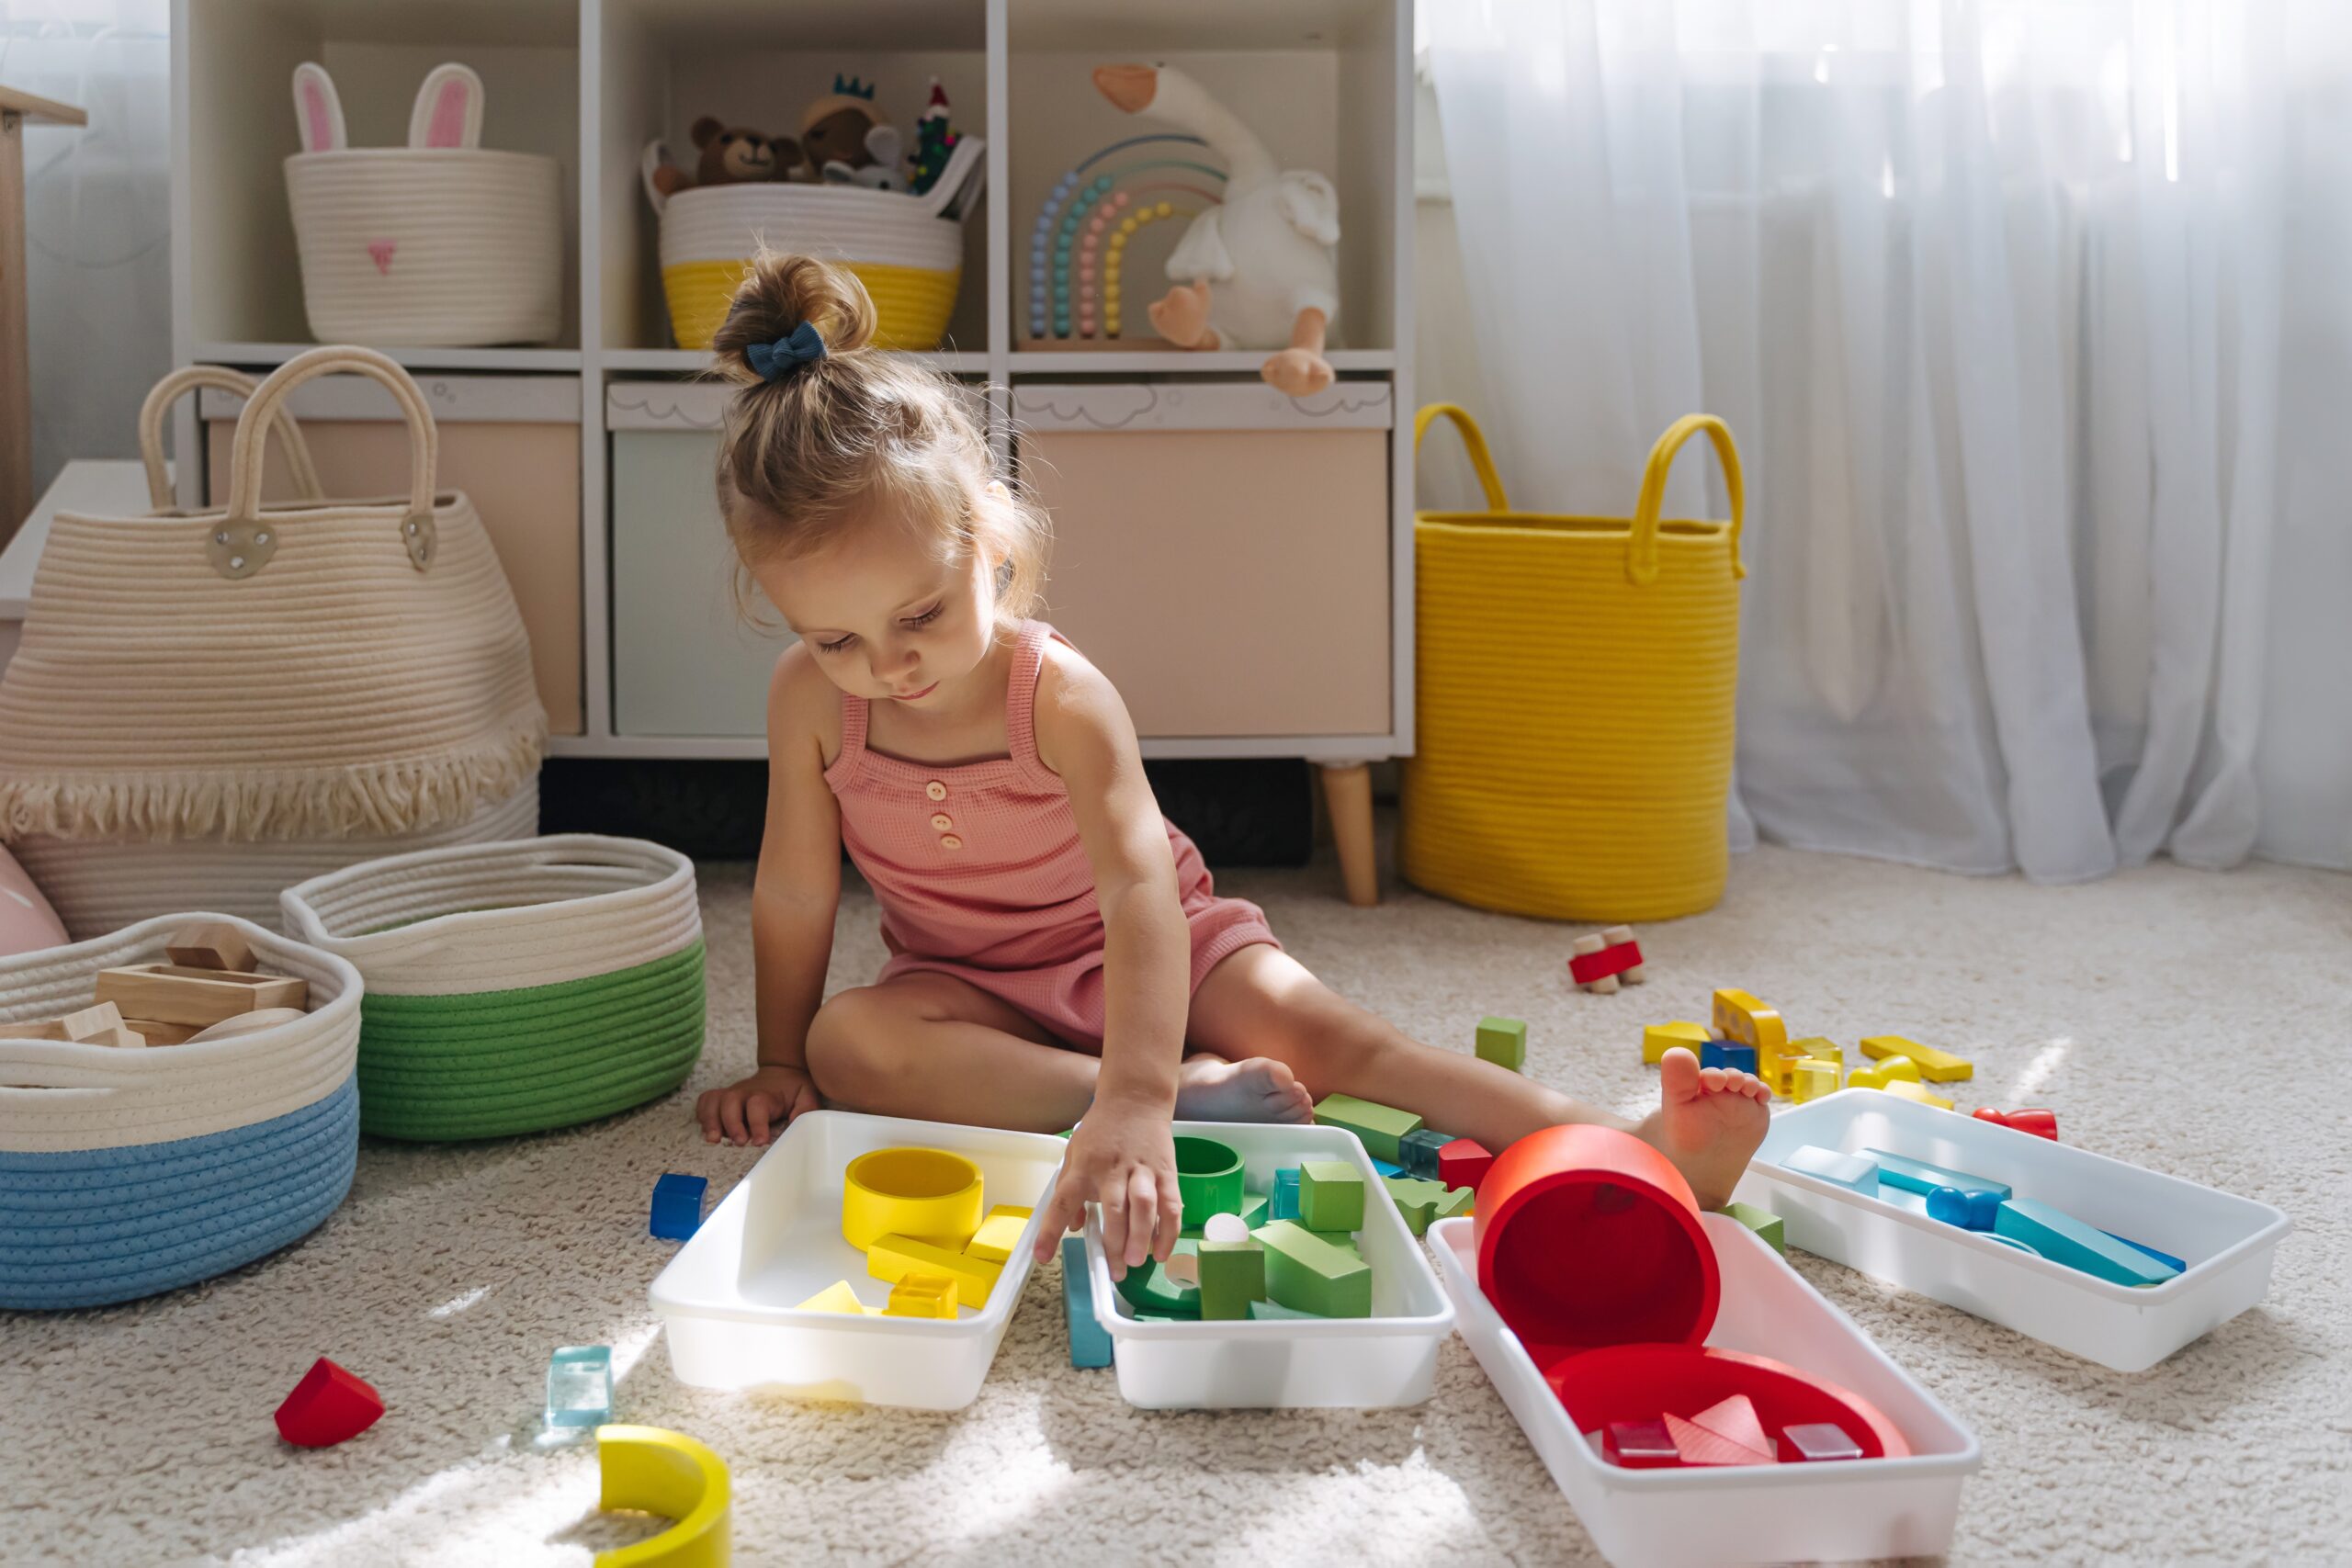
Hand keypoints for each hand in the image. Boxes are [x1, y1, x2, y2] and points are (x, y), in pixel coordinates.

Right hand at [695, 1063, 820, 1146]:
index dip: (757, 1123)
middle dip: (731, 1123)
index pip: (758, 1104)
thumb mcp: (807, 1095)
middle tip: (738, 1142)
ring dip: (710, 1120)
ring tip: (713, 1140)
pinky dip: (702, 1114)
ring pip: (713, 1101)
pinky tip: (707, 1130)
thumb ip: (805, 1109)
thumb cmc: (793, 1089)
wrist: (781, 1071)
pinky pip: (705, 1101)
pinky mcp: (722, 1097)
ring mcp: (731, 1093)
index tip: (760, 1141)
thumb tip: (796, 1125)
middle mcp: (744, 1092)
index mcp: (766, 1094)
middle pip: (730, 1101)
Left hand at [1032, 1099, 1182, 1279]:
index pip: (1063, 1200)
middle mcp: (1111, 1169)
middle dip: (1113, 1243)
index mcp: (1083, 1166)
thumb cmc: (1101, 1130)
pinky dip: (1168, 1229)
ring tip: (1136, 1262)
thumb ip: (1071, 1190)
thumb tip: (1074, 1228)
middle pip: (1112, 1208)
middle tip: (1114, 1272)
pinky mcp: (1166, 1171)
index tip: (1042, 1256)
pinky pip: (1170, 1203)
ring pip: (1143, 1205)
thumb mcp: (1075, 1154)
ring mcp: (1141, 1170)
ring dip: (1140, 1236)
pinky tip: (1161, 1251)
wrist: (1136, 1098)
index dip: (1051, 1229)